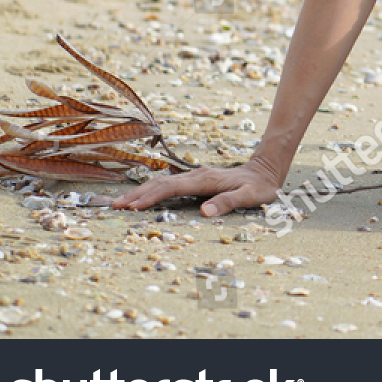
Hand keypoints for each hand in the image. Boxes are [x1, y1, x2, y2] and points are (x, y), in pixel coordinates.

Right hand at [111, 157, 283, 218]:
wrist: (267, 169)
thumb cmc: (260, 186)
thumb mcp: (250, 196)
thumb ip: (228, 202)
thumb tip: (204, 212)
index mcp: (205, 180)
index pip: (171, 188)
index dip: (151, 197)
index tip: (133, 207)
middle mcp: (197, 176)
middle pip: (161, 183)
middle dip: (138, 194)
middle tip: (115, 206)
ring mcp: (195, 177)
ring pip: (162, 182)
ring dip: (142, 191)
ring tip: (121, 202)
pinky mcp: (196, 180)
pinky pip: (169, 184)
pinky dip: (153, 190)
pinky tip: (143, 197)